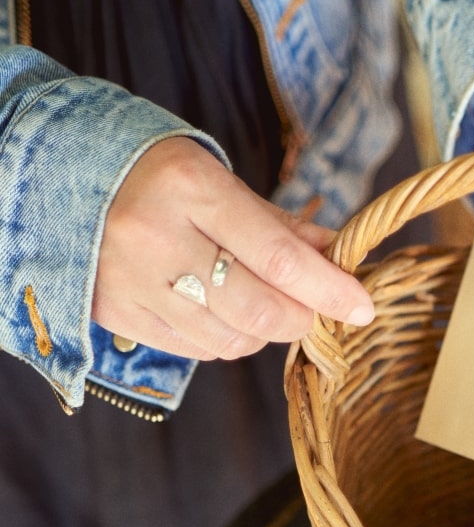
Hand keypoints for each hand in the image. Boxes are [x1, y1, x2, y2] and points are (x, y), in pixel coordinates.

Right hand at [92, 137, 375, 359]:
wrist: (58, 175)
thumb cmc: (157, 176)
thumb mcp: (220, 181)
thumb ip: (281, 225)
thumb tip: (337, 257)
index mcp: (192, 188)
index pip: (280, 258)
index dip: (330, 290)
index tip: (362, 308)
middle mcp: (157, 237)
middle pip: (259, 310)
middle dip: (300, 317)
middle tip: (308, 307)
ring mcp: (132, 281)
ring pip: (231, 339)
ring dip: (262, 330)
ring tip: (256, 300)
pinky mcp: (116, 314)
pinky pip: (198, 350)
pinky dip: (225, 338)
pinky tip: (218, 309)